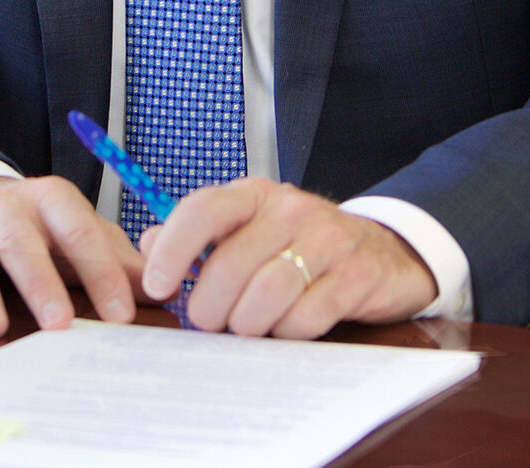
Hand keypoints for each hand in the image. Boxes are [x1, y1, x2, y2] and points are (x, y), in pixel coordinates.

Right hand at [0, 175, 144, 337]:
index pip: (79, 231)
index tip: (120, 313)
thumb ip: (115, 257)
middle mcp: (4, 206)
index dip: (101, 271)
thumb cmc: (38, 229)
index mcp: (50, 199)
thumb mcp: (77, 233)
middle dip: (41, 282)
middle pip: (22, 241)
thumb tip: (161, 286)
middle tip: (58, 324)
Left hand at [138, 178, 436, 338]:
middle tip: (211, 323)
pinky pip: (306, 317)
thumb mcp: (249, 229)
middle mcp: (289, 210)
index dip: (173, 248)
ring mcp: (326, 239)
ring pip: (265, 295)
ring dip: (248, 325)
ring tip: (248, 328)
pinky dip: (288, 333)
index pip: (203, 209)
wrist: (382, 250)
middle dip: (210, 308)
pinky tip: (287, 328)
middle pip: (229, 265)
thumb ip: (199, 236)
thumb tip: (148, 245)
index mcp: (255, 196)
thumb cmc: (300, 245)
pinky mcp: (355, 274)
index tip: (158, 285)